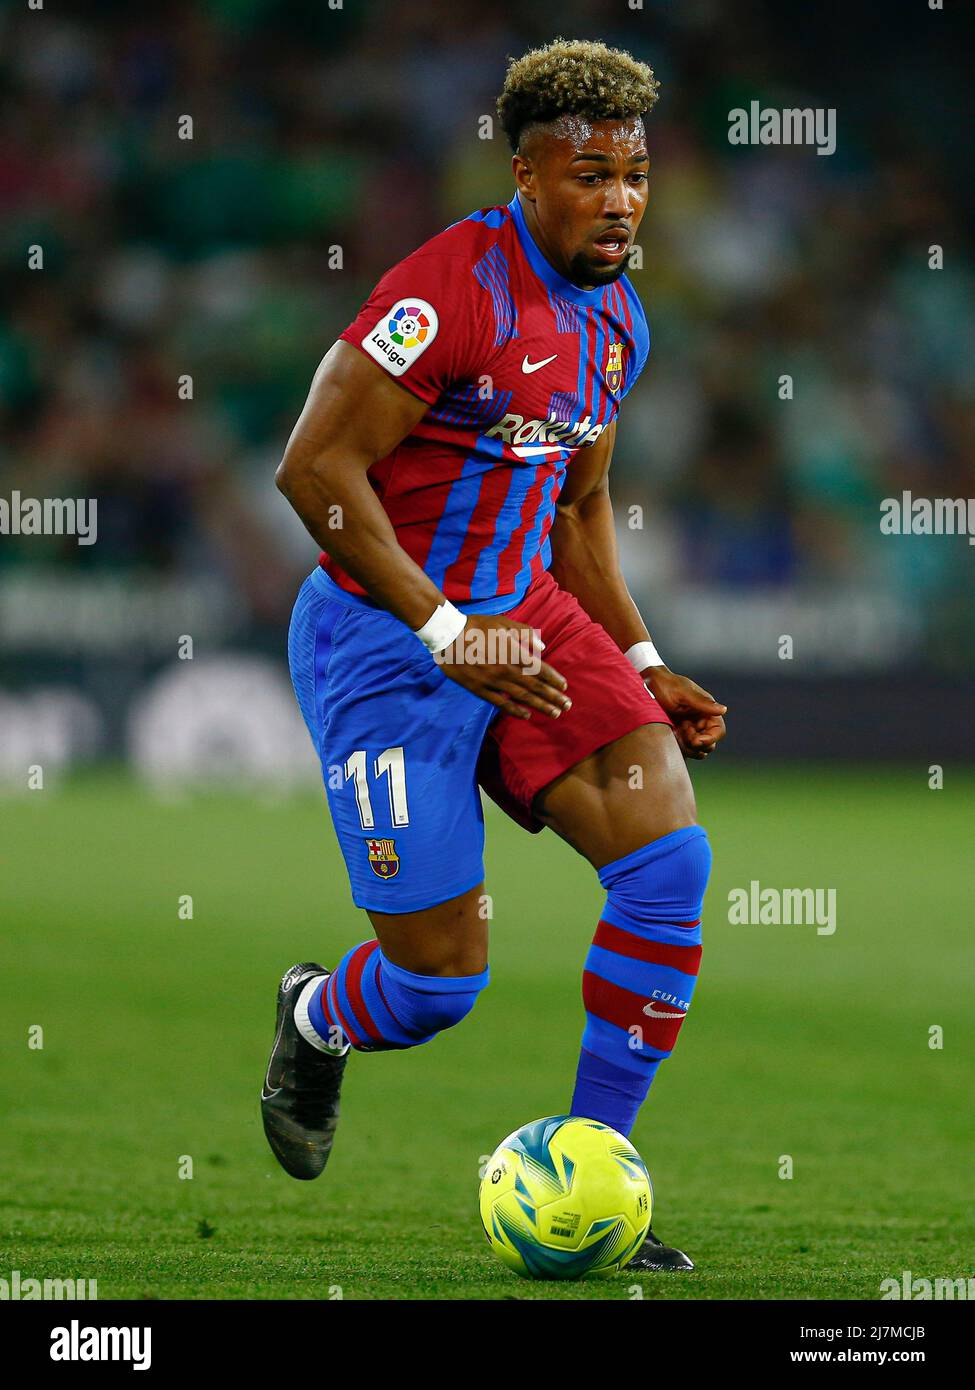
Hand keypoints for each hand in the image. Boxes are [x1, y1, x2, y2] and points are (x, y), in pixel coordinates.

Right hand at [437, 614, 571, 720]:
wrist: (449, 636)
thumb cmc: (477, 626)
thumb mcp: (503, 622)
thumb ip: (525, 633)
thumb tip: (542, 646)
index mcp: (513, 652)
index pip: (539, 669)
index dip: (553, 678)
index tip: (564, 687)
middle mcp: (506, 670)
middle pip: (534, 686)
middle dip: (552, 696)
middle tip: (567, 705)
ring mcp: (493, 681)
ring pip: (521, 697)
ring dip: (539, 706)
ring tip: (554, 713)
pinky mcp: (480, 689)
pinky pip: (500, 702)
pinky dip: (514, 709)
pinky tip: (526, 715)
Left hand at [642, 666, 726, 759]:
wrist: (647, 684)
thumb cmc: (666, 685)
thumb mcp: (683, 693)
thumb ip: (702, 702)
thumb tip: (723, 710)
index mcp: (706, 711)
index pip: (718, 731)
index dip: (710, 739)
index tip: (696, 741)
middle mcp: (700, 721)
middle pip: (709, 744)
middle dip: (697, 744)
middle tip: (682, 733)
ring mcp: (689, 729)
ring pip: (697, 750)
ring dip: (687, 747)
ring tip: (675, 733)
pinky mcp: (677, 735)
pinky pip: (684, 749)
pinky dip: (678, 748)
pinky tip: (669, 735)